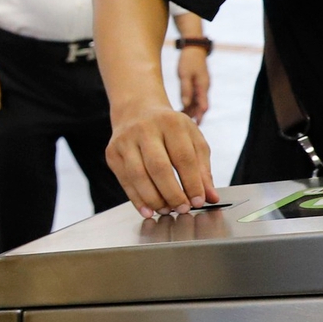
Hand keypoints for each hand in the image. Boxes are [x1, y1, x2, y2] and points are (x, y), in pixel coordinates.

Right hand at [106, 97, 217, 216]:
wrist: (137, 111)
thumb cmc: (169, 129)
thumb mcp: (193, 140)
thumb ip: (203, 169)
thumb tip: (210, 197)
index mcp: (171, 123)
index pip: (184, 158)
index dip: (192, 183)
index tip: (199, 201)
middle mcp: (145, 129)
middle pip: (158, 167)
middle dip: (172, 193)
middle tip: (182, 209)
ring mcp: (125, 140)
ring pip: (138, 175)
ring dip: (153, 198)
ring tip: (166, 210)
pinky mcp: (112, 152)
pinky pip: (124, 180)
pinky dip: (136, 199)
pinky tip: (148, 209)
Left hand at [176, 47, 210, 123]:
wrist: (193, 49)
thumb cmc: (188, 61)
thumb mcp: (184, 74)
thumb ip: (185, 89)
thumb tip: (185, 103)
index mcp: (203, 86)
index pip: (203, 105)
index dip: (199, 116)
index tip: (196, 125)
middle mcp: (204, 88)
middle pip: (201, 106)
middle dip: (196, 116)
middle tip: (189, 127)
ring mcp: (202, 86)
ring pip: (198, 102)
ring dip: (192, 111)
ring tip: (183, 120)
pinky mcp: (198, 85)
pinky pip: (195, 97)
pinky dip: (190, 104)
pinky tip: (182, 109)